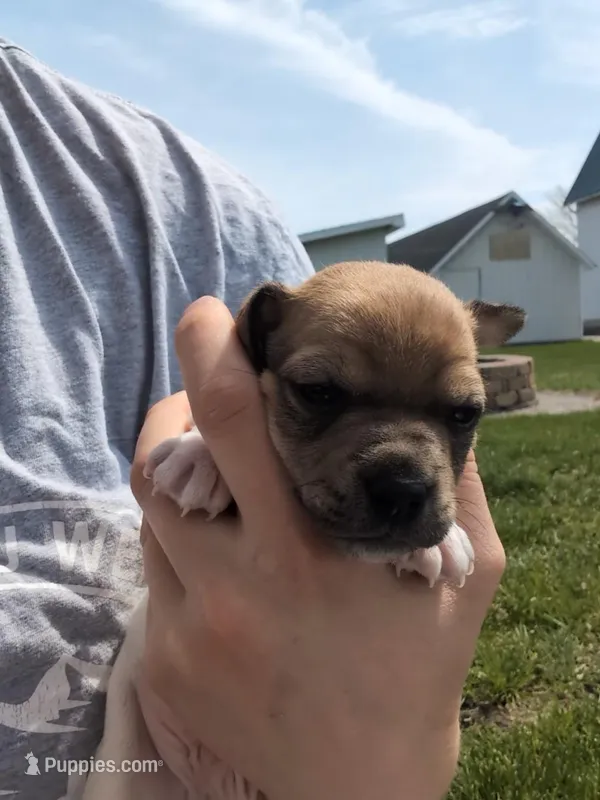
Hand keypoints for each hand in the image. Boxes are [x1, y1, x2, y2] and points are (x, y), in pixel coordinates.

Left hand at [131, 296, 504, 799]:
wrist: (361, 777)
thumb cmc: (420, 662)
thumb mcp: (470, 570)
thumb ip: (454, 483)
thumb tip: (430, 408)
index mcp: (310, 551)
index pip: (238, 423)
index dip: (213, 354)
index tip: (211, 317)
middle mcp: (237, 585)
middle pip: (163, 460)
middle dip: (175, 402)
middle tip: (204, 387)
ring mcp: (191, 626)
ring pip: (154, 510)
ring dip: (181, 471)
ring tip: (220, 471)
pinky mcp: (166, 660)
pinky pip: (156, 568)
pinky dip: (182, 534)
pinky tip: (224, 547)